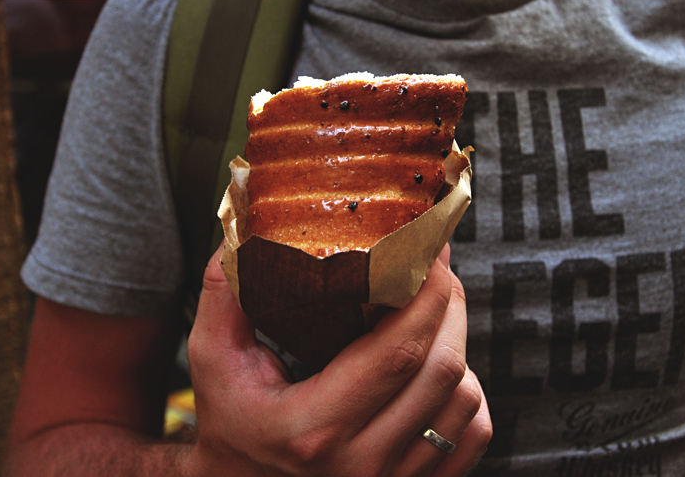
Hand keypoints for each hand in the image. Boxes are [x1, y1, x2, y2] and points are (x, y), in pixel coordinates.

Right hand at [184, 243, 491, 476]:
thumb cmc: (231, 431)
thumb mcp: (213, 363)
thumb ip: (226, 294)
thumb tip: (247, 231)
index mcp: (315, 429)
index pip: (399, 351)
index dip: (427, 293)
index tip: (430, 252)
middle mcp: (362, 463)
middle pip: (443, 368)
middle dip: (449, 305)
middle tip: (434, 269)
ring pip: (467, 400)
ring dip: (458, 344)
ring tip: (431, 313)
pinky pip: (472, 434)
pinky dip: (468, 393)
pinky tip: (436, 369)